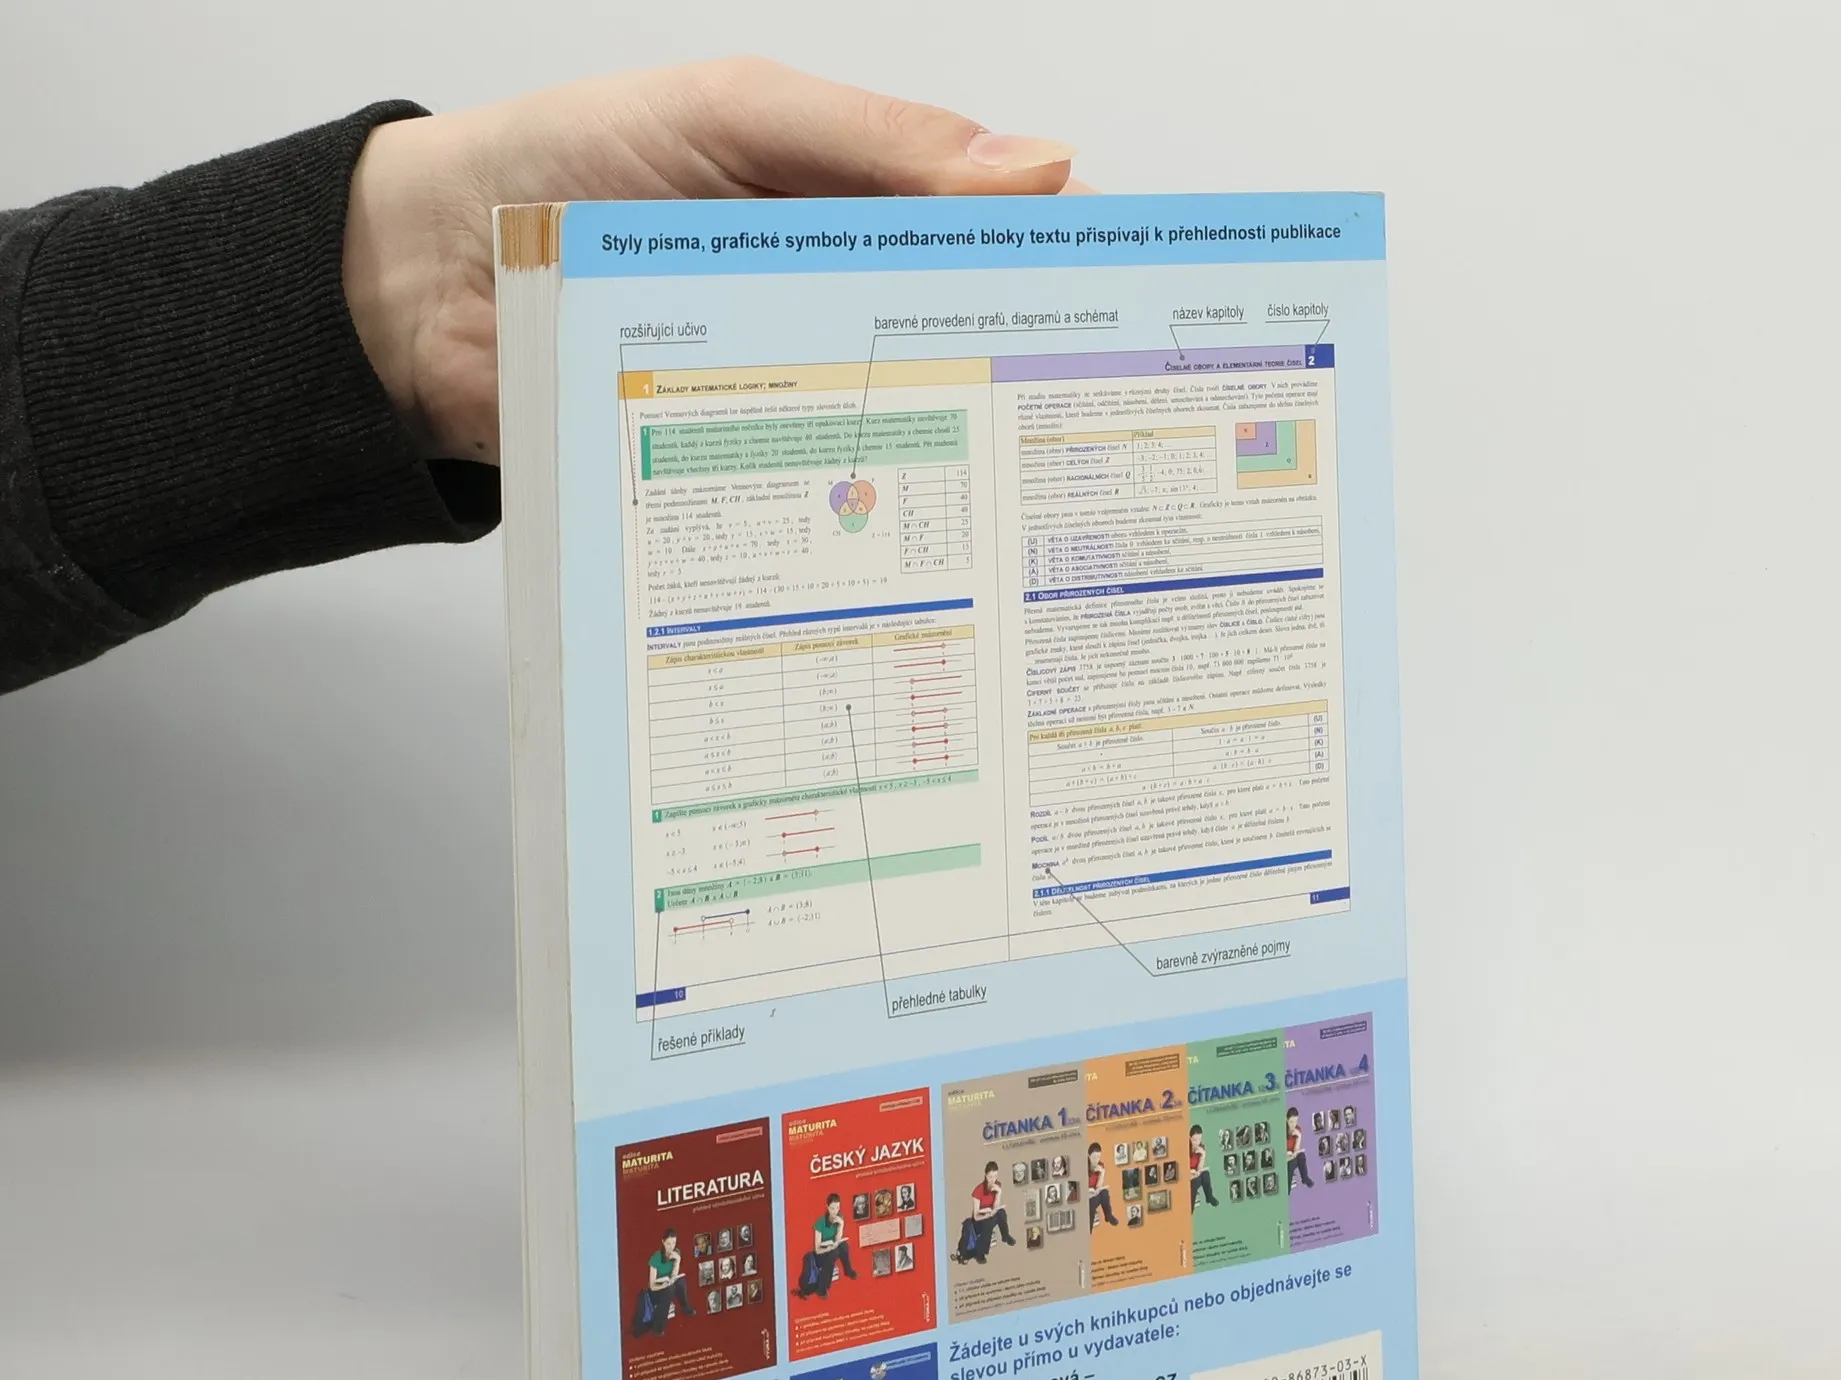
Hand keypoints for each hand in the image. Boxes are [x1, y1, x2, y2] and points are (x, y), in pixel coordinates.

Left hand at [343, 58, 1078, 462]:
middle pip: (968, 341)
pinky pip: (827, 489)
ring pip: (909, 426)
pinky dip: (874, 508)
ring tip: (1040, 488)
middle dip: (1042, 377)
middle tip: (1115, 418)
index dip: (1074, 257)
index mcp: (851, 200)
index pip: (994, 226)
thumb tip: (1035, 169)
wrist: (420, 287)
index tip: (1149, 295)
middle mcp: (836, 300)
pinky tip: (922, 529)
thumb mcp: (729, 117)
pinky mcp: (747, 465)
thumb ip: (873, 142)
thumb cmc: (559, 168)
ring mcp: (795, 387)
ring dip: (967, 455)